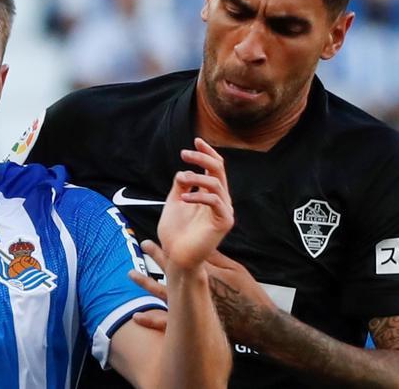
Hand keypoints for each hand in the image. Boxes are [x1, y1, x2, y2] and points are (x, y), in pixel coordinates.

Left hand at [130, 241, 276, 338]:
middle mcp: (195, 288)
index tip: (153, 240)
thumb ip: (215, 259)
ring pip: (164, 292)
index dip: (166, 247)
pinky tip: (137, 317)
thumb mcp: (235, 271)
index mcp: (206, 273)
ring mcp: (193, 306)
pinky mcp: (194, 323)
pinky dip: (152, 320)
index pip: (182, 256)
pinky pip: (168, 323)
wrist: (259, 324)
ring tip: (131, 274)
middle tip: (143, 245)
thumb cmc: (250, 296)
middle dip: (156, 256)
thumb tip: (200, 247)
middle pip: (170, 269)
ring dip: (147, 283)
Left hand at [157, 138, 234, 269]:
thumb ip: (181, 186)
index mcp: (209, 195)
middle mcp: (220, 201)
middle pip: (219, 171)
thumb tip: (184, 171)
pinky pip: (215, 201)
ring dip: (197, 177)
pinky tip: (184, 198)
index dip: (208, 153)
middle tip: (185, 153)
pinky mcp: (224, 222)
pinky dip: (198, 195)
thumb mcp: (174, 202)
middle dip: (203, 158)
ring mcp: (224, 211)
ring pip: (217, 183)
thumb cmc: (174, 233)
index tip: (196, 140)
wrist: (175, 257)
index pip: (215, 169)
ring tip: (181, 178)